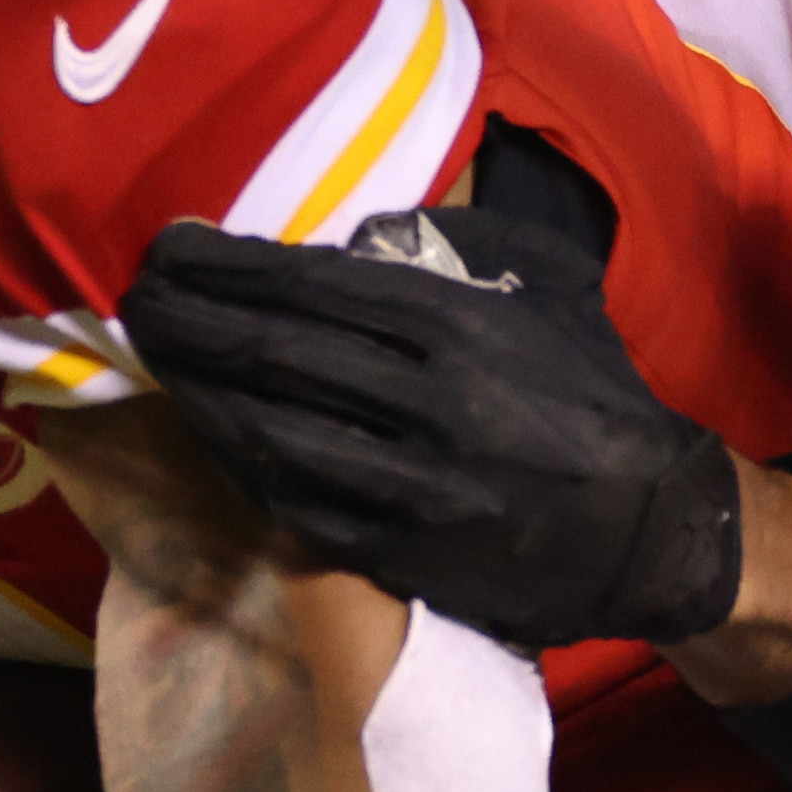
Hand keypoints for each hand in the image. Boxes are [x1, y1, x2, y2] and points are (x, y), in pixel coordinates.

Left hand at [122, 207, 743, 649]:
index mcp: (462, 326)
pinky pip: (297, 504)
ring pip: (270, 435)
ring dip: (199, 395)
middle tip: (135, 298)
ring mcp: (414, 486)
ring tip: (155, 361)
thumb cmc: (592, 395)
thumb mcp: (545, 293)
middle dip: (189, 322)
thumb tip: (354, 239)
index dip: (227, 267)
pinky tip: (212, 434)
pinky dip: (243, 465)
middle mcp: (432, 402)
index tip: (171, 248)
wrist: (656, 526)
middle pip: (274, 355)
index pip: (312, 286)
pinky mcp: (405, 552)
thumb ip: (454, 256)